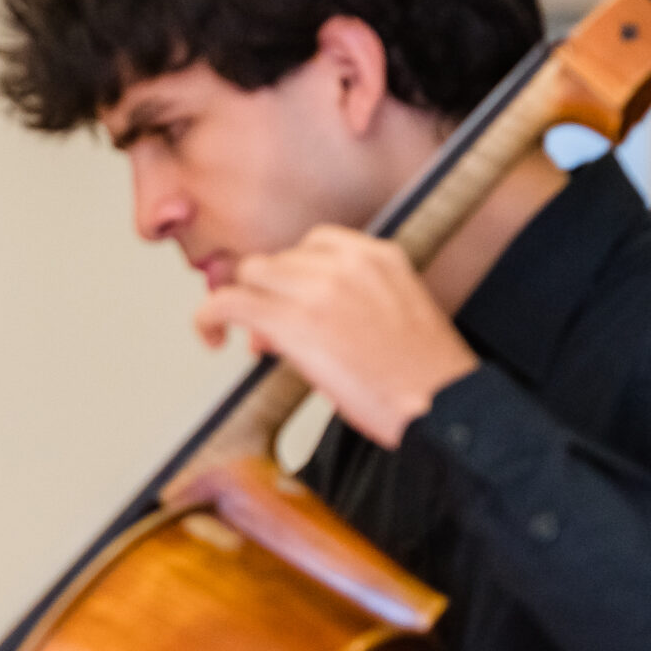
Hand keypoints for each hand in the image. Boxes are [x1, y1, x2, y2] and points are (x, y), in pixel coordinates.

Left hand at [192, 227, 478, 447]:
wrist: (442, 406)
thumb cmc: (426, 377)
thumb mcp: (398, 315)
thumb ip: (354, 300)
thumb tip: (308, 316)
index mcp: (379, 256)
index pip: (315, 244)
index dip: (296, 275)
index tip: (296, 304)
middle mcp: (346, 263)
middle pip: (280, 259)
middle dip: (272, 294)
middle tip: (272, 336)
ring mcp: (317, 289)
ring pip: (250, 274)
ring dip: (246, 305)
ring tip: (256, 345)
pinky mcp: (291, 322)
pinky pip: (227, 303)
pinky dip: (208, 318)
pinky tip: (210, 338)